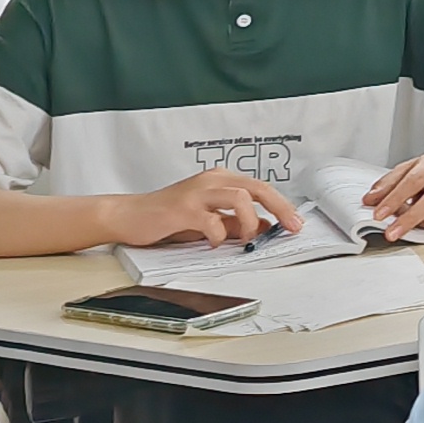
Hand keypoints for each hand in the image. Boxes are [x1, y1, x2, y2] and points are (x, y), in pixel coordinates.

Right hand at [110, 169, 305, 249]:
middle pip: (256, 188)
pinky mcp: (181, 209)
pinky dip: (218, 234)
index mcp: (220, 180)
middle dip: (279, 208)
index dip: (282, 205)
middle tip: (290, 227)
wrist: (128, 215)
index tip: (295, 222)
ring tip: (245, 238)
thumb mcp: (207, 219)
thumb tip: (265, 228)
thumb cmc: (167, 217)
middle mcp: (211, 181)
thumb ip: (234, 222)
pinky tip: (213, 242)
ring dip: (249, 221)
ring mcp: (196, 193)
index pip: (260, 188)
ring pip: (239, 197)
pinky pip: (211, 220)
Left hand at [363, 147, 423, 233]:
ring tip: (402, 225)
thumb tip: (370, 200)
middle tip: (390, 233)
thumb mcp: (414, 166)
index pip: (412, 181)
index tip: (378, 214)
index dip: (394, 198)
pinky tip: (423, 217)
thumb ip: (390, 182)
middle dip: (408, 219)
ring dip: (415, 223)